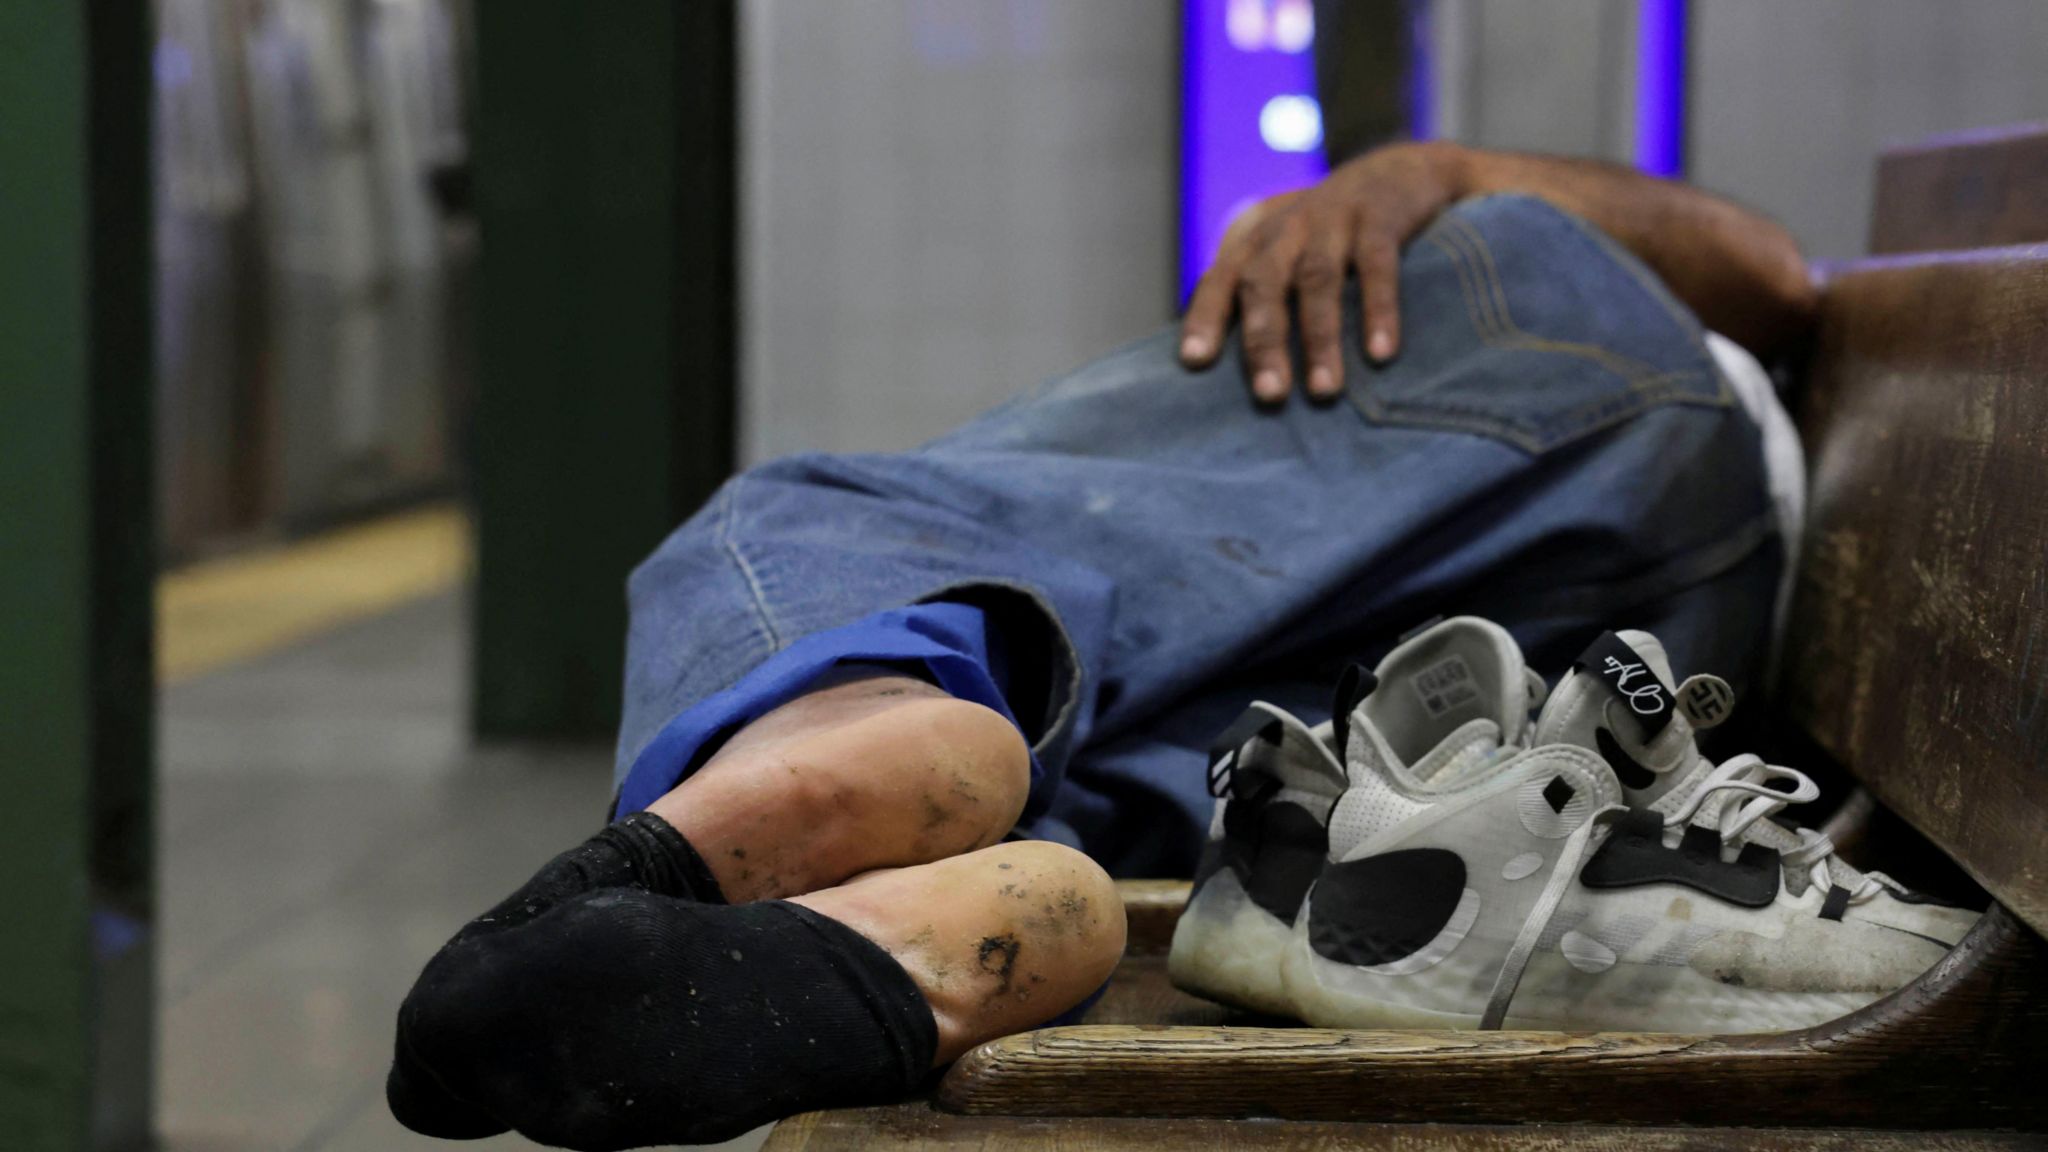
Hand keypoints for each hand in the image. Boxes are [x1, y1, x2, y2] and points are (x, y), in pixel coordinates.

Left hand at [1179, 141, 1470, 403]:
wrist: (1397, 171)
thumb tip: (1225, 371)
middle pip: (1263, 283)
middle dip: (1264, 341)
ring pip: (1317, 280)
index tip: (1194, 361)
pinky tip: (1380, 354)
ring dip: (1320, 339)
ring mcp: (1332, 219)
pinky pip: (1377, 266)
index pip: (1220, 280)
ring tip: (1324, 391)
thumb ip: (1260, 295)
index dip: (1205, 317)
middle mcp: (1286, 228)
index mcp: (1256, 241)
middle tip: (1270, 395)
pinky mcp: (1380, 217)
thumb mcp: (1287, 251)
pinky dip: (1378, 311)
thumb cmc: (1329, 233)